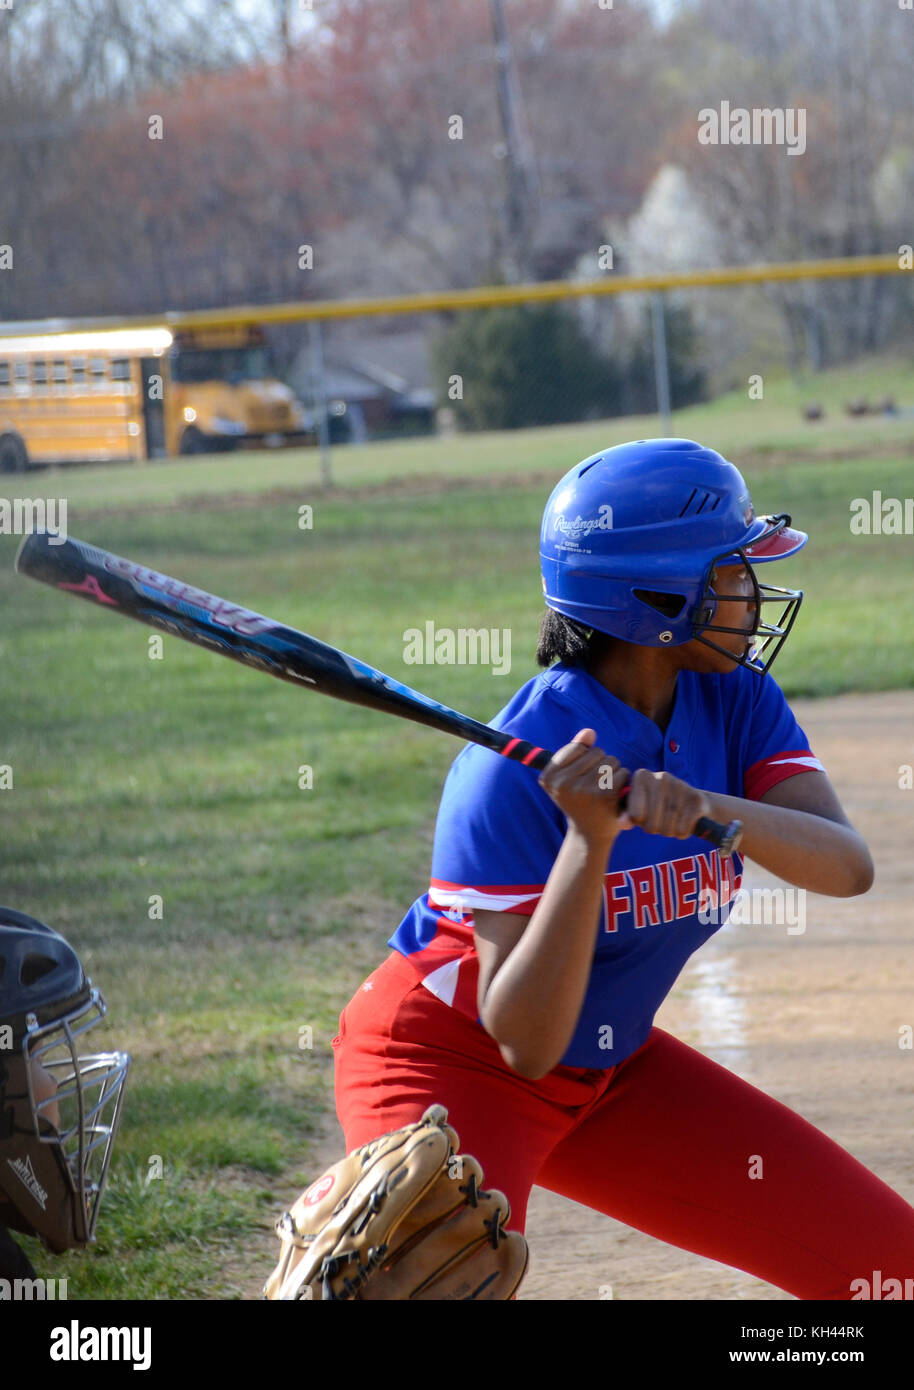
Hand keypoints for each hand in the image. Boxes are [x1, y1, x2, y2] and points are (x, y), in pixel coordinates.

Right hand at [538, 729, 629, 846]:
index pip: (576, 748)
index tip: (580, 775)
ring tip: (604, 788)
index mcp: (548, 777)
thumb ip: (576, 749)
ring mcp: (583, 790)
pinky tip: (614, 795)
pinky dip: (622, 781)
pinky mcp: (604, 796)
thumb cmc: (579, 800)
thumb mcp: (569, 775)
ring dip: (613, 771)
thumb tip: (589, 732)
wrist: (590, 834)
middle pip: (595, 752)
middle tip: (595, 784)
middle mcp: (562, 784)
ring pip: (610, 761)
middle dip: (600, 763)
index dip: (584, 758)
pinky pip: (621, 772)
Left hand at [618, 768, 711, 838]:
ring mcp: (680, 786)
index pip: (635, 815)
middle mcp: (660, 777)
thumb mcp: (639, 807)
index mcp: (641, 776)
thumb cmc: (658, 805)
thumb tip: (622, 823)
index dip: (640, 821)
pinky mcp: (696, 799)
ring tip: (672, 819)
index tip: (645, 813)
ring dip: (668, 831)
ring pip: (667, 829)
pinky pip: (682, 830)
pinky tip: (684, 821)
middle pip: (651, 825)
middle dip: (655, 828)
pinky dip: (682, 833)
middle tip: (660, 819)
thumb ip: (627, 816)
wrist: (693, 802)